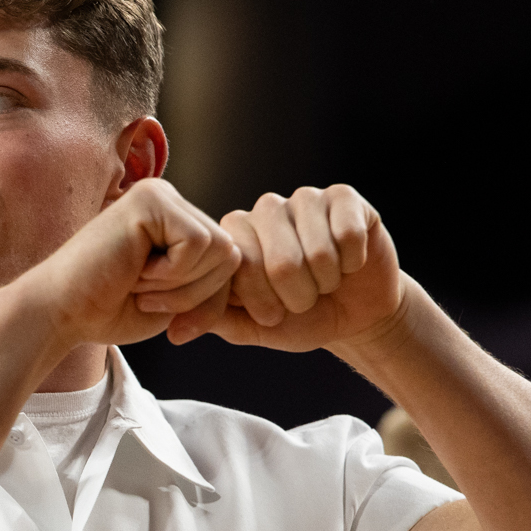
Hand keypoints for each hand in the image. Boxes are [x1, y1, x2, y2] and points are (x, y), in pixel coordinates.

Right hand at [10, 177, 239, 348]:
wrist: (61, 312)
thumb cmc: (112, 309)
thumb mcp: (180, 304)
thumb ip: (215, 285)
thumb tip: (261, 276)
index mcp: (179, 221)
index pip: (232, 262)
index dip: (210, 301)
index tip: (173, 321)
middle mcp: (172, 200)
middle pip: (232, 256)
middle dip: (198, 294)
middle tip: (148, 297)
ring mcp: (161, 194)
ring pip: (220, 252)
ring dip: (182, 287)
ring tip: (140, 283)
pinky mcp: (151, 200)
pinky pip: (198, 246)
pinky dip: (171, 275)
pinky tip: (134, 271)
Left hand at [210, 185, 404, 352]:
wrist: (356, 315)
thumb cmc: (301, 319)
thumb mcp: (254, 328)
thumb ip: (217, 321)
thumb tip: (174, 332)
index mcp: (236, 235)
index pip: (241, 266)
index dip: (262, 301)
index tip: (273, 315)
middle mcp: (266, 209)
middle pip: (281, 262)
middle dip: (298, 296)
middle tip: (305, 299)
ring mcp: (305, 199)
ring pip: (318, 252)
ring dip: (327, 281)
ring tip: (327, 281)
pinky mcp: (344, 198)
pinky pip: (348, 234)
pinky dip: (352, 262)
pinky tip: (349, 263)